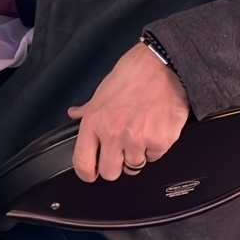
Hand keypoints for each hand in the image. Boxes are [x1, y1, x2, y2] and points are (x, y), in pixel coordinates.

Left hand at [68, 44, 188, 181]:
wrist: (164, 66)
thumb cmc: (133, 74)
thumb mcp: (102, 91)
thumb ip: (88, 110)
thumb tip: (75, 114)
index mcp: (95, 123)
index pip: (83, 164)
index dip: (87, 172)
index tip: (92, 171)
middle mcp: (114, 134)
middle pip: (110, 173)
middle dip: (115, 164)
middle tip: (121, 150)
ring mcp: (138, 140)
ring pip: (134, 166)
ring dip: (136, 154)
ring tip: (140, 132)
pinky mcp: (160, 142)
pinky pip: (154, 158)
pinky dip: (154, 148)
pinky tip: (154, 128)